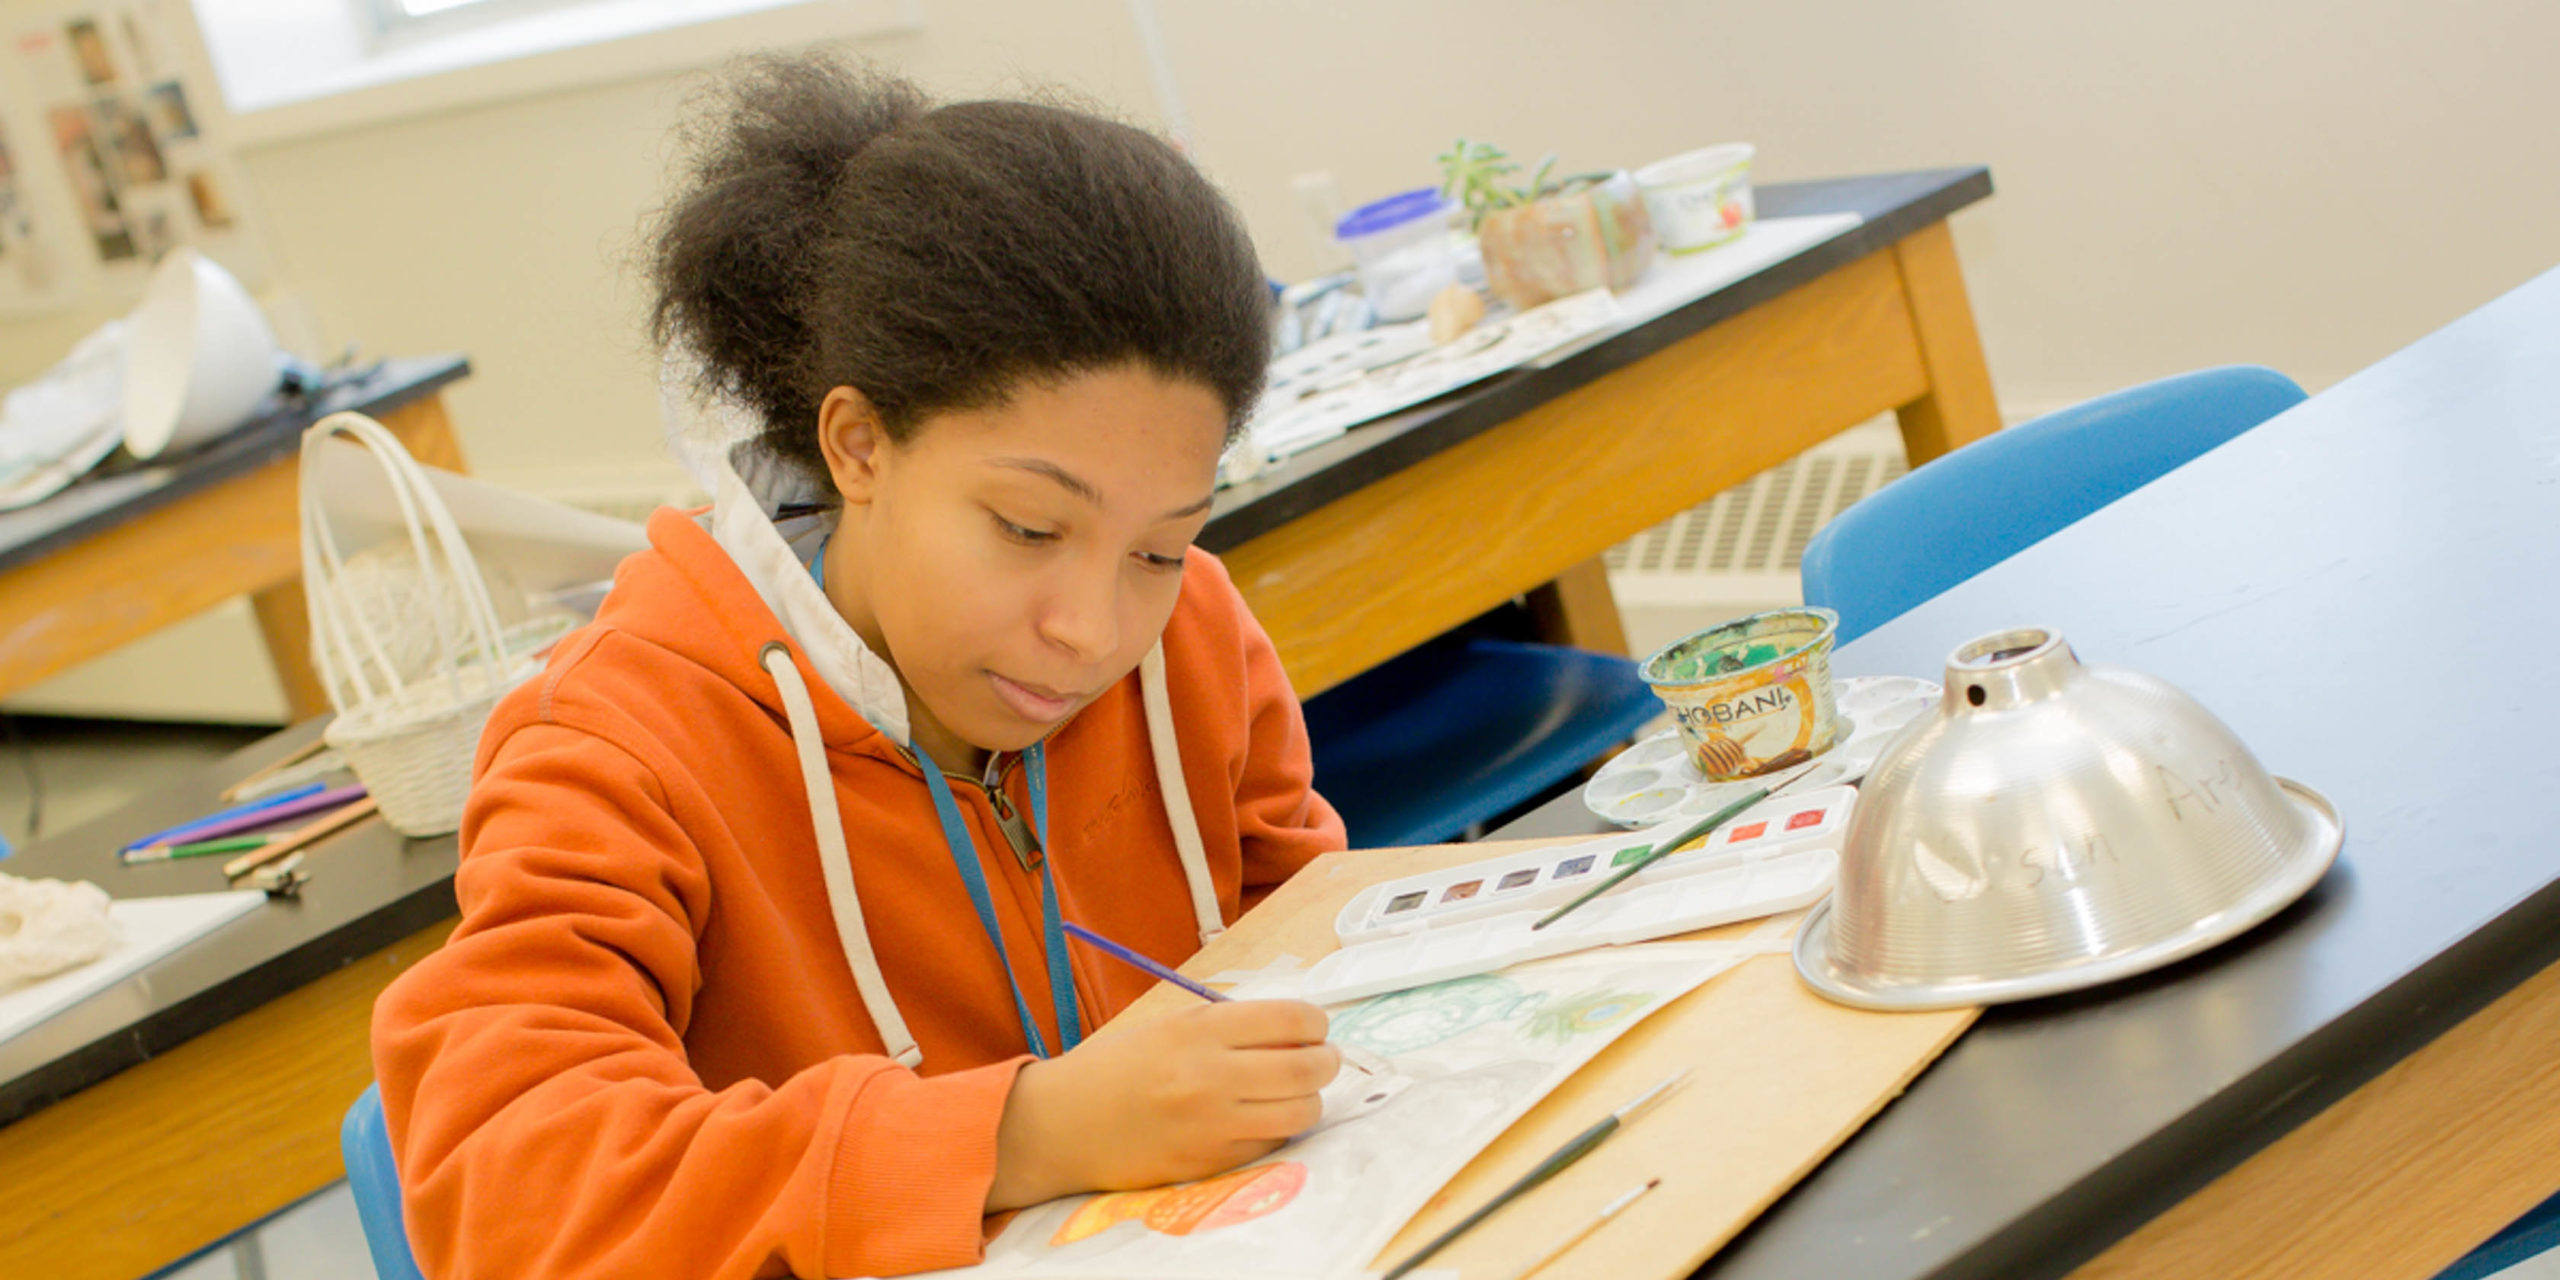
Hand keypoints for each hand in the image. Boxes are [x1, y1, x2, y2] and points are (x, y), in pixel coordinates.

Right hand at [987, 1000, 1339, 1209]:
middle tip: (1322, 1061)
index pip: (1292, 1020)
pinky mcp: (1210, 1163)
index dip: (1316, 1024)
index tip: (1315, 1029)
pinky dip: (1277, 1131)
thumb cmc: (1115, 1067)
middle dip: (1326, 1062)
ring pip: (1301, 1113)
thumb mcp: (1170, 1027)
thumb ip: (1229, 1028)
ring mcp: (1213, 1125)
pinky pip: (1271, 1145)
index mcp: (1200, 1031)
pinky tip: (1261, 1120)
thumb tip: (1295, 1032)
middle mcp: (1212, 1076)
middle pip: (1308, 1068)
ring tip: (1296, 1094)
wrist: (1062, 1125)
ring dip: (1309, 1100)